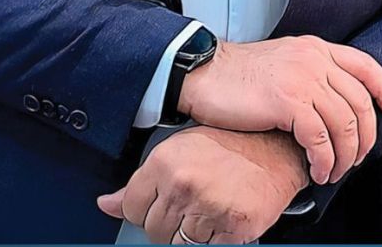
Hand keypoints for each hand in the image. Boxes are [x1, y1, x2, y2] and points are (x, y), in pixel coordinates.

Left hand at [96, 125, 308, 244]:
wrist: (275, 150)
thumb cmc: (227, 145)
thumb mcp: (179, 150)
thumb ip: (141, 181)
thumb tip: (106, 205)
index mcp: (165, 162)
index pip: (132, 208)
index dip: (146, 206)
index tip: (163, 199)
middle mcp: (183, 184)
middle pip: (153, 230)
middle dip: (169, 221)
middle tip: (191, 200)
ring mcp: (207, 208)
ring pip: (178, 243)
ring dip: (192, 231)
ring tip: (208, 205)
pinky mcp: (231, 229)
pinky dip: (213, 239)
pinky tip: (221, 215)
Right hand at [179, 35, 381, 185]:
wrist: (204, 74)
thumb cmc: (237, 74)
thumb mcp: (283, 61)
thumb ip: (310, 73)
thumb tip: (333, 104)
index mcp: (314, 48)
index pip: (365, 65)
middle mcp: (313, 59)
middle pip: (360, 102)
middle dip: (364, 138)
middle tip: (355, 158)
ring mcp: (302, 79)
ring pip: (344, 123)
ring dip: (344, 156)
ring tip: (333, 171)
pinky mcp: (287, 101)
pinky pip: (320, 139)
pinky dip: (324, 161)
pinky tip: (317, 170)